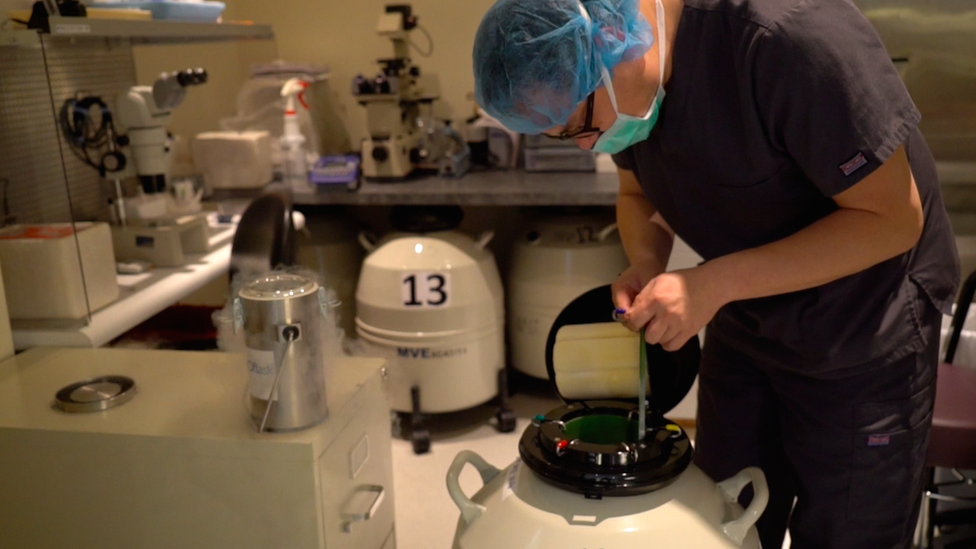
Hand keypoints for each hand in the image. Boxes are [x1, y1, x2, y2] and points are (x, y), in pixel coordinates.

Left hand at [612, 267, 726, 350]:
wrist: (709, 284)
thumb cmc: (681, 281)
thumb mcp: (657, 281)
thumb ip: (643, 298)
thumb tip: (631, 315)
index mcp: (655, 299)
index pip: (634, 320)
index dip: (632, 322)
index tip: (636, 320)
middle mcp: (666, 313)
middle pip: (647, 336)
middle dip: (646, 331)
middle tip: (651, 323)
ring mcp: (679, 324)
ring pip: (659, 341)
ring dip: (658, 336)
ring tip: (662, 325)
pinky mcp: (689, 332)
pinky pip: (672, 346)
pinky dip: (668, 342)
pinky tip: (669, 333)